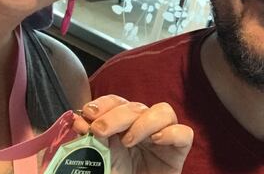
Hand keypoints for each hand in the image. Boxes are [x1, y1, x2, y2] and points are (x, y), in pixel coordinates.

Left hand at [72, 95, 192, 173]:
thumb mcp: (100, 160)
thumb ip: (90, 141)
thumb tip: (78, 120)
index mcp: (123, 126)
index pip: (117, 102)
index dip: (104, 103)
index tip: (88, 112)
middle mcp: (144, 127)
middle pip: (136, 106)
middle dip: (116, 115)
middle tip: (99, 130)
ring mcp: (163, 137)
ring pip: (163, 111)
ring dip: (143, 122)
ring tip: (128, 141)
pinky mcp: (179, 151)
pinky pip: (184, 133)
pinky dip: (171, 133)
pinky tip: (156, 141)